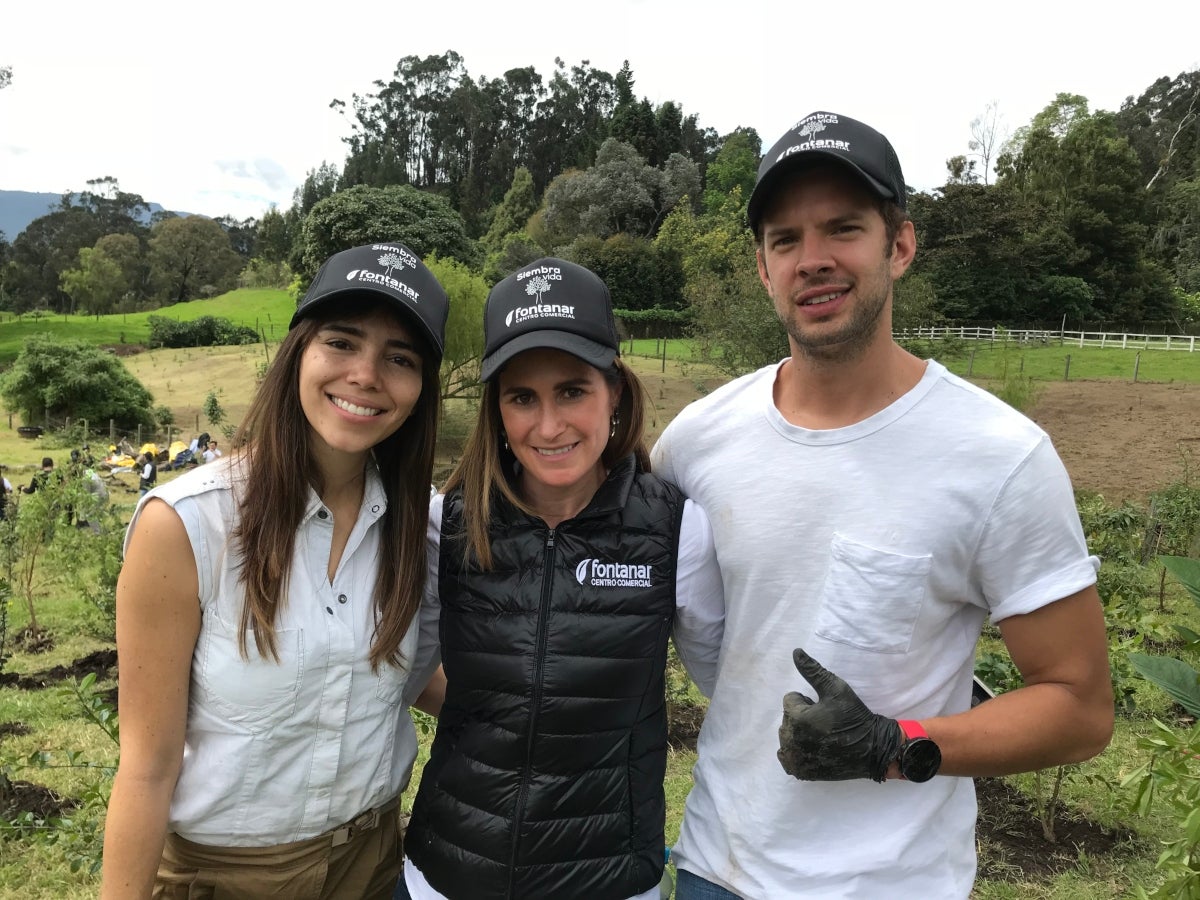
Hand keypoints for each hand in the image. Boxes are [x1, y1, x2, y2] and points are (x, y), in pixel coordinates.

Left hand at [777, 648, 901, 782]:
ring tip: (823, 736)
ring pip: (787, 736)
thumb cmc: (854, 717)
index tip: (825, 709)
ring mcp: (794, 759)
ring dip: (799, 734)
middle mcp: (790, 740)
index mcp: (796, 718)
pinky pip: (787, 757)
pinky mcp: (800, 772)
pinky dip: (796, 752)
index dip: (808, 701)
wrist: (873, 750)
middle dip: (803, 716)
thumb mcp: (835, 688)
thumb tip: (795, 651)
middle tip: (826, 723)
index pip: (790, 699)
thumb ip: (812, 670)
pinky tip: (813, 750)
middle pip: (788, 718)